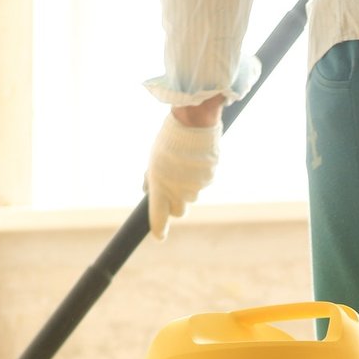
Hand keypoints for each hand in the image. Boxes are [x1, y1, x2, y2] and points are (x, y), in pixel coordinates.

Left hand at [145, 102, 222, 238]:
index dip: (159, 229)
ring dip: (188, 186)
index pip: (159, 218)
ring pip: (192, 195)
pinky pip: (203, 182)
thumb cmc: (169, 140)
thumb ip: (151, 179)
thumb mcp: (153, 160)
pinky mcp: (210, 178)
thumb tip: (147, 190)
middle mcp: (179, 192)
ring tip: (185, 163)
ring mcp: (196, 187)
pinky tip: (197, 158)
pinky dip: (199, 175)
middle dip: (176, 202)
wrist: (194, 122)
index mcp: (160, 188)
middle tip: (172, 185)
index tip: (159, 236)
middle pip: (179, 210)